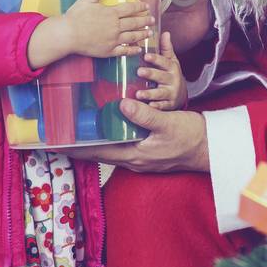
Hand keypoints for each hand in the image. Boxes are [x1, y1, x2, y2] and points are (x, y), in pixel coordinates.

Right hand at [62, 0, 153, 58]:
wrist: (67, 35)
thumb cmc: (75, 16)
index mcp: (111, 13)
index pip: (130, 9)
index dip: (139, 7)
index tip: (146, 7)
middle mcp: (115, 26)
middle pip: (134, 23)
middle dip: (145, 21)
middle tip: (153, 20)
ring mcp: (113, 40)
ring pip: (132, 37)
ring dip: (142, 34)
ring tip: (149, 33)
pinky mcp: (108, 51)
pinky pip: (124, 51)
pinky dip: (133, 50)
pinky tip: (138, 49)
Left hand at [66, 101, 208, 172]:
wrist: (210, 148)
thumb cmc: (191, 137)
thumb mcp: (168, 123)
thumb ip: (144, 115)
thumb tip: (122, 105)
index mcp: (135, 155)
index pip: (98, 153)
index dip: (76, 149)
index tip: (56, 145)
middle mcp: (134, 160)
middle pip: (100, 154)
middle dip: (80, 147)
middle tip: (60, 137)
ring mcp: (141, 159)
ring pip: (110, 151)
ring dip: (94, 143)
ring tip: (78, 133)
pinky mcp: (147, 154)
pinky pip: (121, 147)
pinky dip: (110, 140)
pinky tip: (108, 129)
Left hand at [136, 32, 187, 110]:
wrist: (181, 94)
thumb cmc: (171, 74)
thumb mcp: (171, 61)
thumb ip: (166, 49)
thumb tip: (165, 32)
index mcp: (172, 68)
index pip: (164, 62)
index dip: (156, 59)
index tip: (146, 56)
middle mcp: (172, 80)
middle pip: (161, 77)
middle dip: (151, 74)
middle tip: (139, 71)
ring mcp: (170, 94)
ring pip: (160, 93)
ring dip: (149, 93)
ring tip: (138, 94)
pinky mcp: (168, 106)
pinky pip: (161, 107)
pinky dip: (155, 108)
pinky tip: (148, 107)